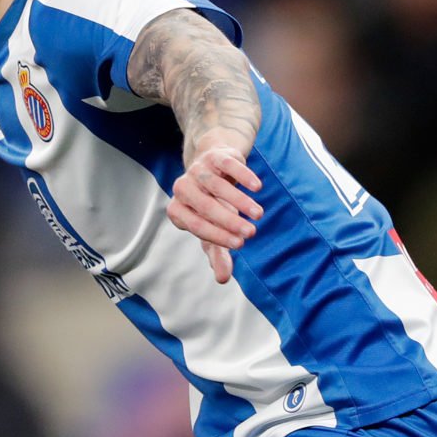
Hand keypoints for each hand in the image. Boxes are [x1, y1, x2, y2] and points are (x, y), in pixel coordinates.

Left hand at [166, 134, 262, 284]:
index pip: (196, 225)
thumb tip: (222, 279)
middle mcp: (182, 189)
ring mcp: (196, 170)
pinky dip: (242, 176)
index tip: (241, 244)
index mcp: (178, 210)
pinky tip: (257, 188)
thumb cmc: (213, 206)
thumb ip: (217, 253)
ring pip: (217, 186)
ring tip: (258, 215)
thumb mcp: (214, 230)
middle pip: (206, 206)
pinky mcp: (214, 157)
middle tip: (252, 233)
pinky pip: (227, 165)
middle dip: (229, 221)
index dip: (218, 236)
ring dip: (239, 201)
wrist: (216, 168)